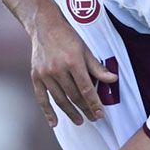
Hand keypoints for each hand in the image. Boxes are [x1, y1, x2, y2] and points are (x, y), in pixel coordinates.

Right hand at [29, 9, 117, 126]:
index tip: (100, 114)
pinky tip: (54, 122)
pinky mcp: (36, 76)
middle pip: (74, 95)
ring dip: (70, 113)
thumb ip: (97, 67)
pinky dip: (48, 112)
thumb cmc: (67, 37)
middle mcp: (58, 69)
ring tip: (79, 121)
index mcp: (73, 61)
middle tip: (93, 118)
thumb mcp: (85, 49)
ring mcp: (45, 74)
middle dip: (85, 109)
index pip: (86, 88)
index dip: (94, 103)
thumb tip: (113, 79)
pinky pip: (42, 98)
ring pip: (60, 99)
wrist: (44, 26)